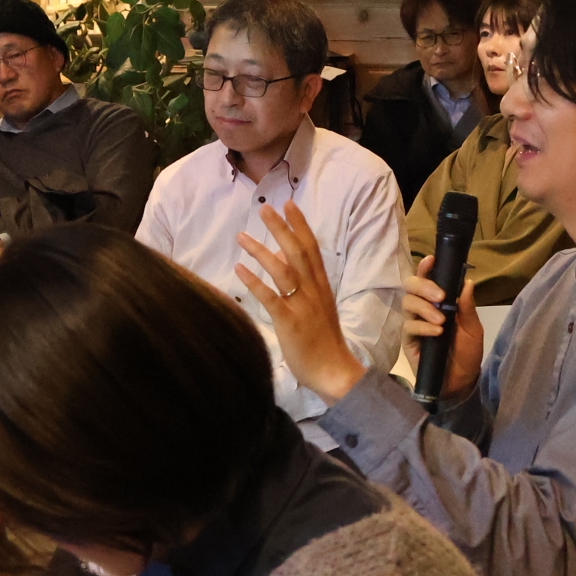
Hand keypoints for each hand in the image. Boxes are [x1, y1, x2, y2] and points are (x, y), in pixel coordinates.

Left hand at [234, 202, 366, 405]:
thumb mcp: (317, 306)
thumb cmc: (324, 341)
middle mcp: (313, 291)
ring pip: (283, 271)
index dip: (300, 225)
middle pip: (298, 253)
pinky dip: (255, 282)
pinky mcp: (290, 323)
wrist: (335, 371)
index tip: (288, 204)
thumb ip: (303, 282)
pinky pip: (271, 298)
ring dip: (262, 251)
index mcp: (321, 286)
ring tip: (242, 236)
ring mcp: (302, 306)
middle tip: (265, 208)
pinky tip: (240, 269)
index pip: (311, 248)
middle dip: (281, 228)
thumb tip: (283, 257)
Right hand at [400, 256, 483, 404]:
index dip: (426, 268)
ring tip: (441, 320)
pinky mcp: (408, 342)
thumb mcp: (473, 329)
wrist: (462, 381)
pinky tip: (437, 332)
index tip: (431, 259)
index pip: (427, 279)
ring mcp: (414, 325)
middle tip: (440, 296)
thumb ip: (468, 307)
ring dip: (424, 308)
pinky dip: (423, 327)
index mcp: (438, 302)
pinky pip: (409, 328)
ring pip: (407, 304)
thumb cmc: (467, 352)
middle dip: (423, 286)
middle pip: (410, 287)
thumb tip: (467, 282)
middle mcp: (423, 309)